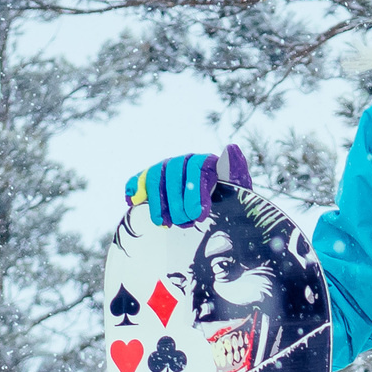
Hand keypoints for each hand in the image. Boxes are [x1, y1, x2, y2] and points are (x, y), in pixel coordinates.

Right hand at [125, 145, 252, 226]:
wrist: (220, 209)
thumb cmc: (231, 201)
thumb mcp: (239, 189)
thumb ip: (236, 171)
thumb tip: (231, 148)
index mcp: (207, 162)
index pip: (196, 168)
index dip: (195, 192)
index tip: (199, 215)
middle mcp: (185, 161)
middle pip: (173, 174)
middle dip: (177, 202)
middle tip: (185, 223)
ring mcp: (168, 168)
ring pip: (156, 177)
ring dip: (157, 202)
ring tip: (163, 224)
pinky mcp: (154, 178)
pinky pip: (140, 178)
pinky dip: (134, 187)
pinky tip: (132, 201)